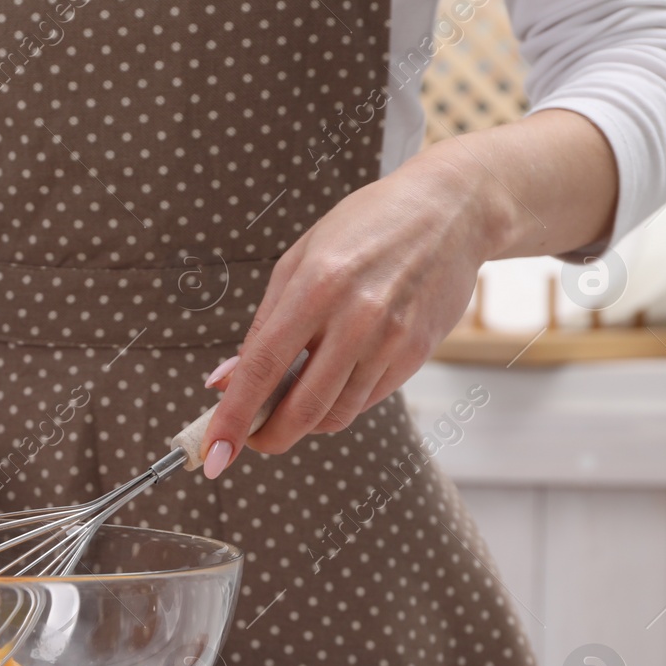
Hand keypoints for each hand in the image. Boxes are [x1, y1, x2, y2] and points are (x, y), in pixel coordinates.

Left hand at [200, 152, 493, 470]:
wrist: (451, 211)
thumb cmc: (365, 228)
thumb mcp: (299, 259)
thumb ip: (262, 325)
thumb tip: (224, 382)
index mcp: (316, 286)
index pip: (262, 368)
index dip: (233, 418)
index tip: (214, 455)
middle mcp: (356, 318)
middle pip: (302, 409)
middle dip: (267, 438)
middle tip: (249, 439)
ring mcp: (391, 340)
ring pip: (335, 414)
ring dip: (302, 424)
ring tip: (287, 405)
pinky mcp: (416, 355)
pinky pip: (364, 402)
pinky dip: (336, 406)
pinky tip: (328, 384)